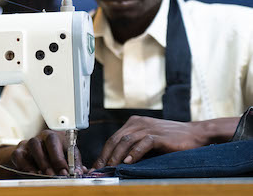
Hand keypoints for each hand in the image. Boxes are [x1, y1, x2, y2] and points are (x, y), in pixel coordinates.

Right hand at [10, 130, 86, 175]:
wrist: (41, 153)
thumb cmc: (57, 153)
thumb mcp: (67, 156)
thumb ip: (74, 163)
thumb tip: (80, 172)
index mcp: (53, 136)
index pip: (55, 141)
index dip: (59, 158)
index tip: (65, 172)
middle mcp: (40, 137)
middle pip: (41, 142)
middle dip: (48, 160)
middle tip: (54, 175)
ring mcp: (28, 144)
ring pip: (32, 146)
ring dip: (38, 162)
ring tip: (43, 175)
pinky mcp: (18, 152)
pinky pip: (18, 156)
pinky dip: (24, 165)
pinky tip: (31, 173)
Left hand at [92, 115, 213, 168]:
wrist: (195, 134)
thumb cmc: (171, 140)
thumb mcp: (148, 140)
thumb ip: (134, 146)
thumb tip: (117, 163)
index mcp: (133, 123)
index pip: (113, 139)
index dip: (103, 153)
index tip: (96, 166)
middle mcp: (138, 123)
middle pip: (115, 140)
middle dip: (106, 156)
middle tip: (99, 170)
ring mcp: (148, 128)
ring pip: (126, 141)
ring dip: (116, 156)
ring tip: (111, 168)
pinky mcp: (159, 135)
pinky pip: (143, 143)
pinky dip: (134, 153)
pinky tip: (129, 163)